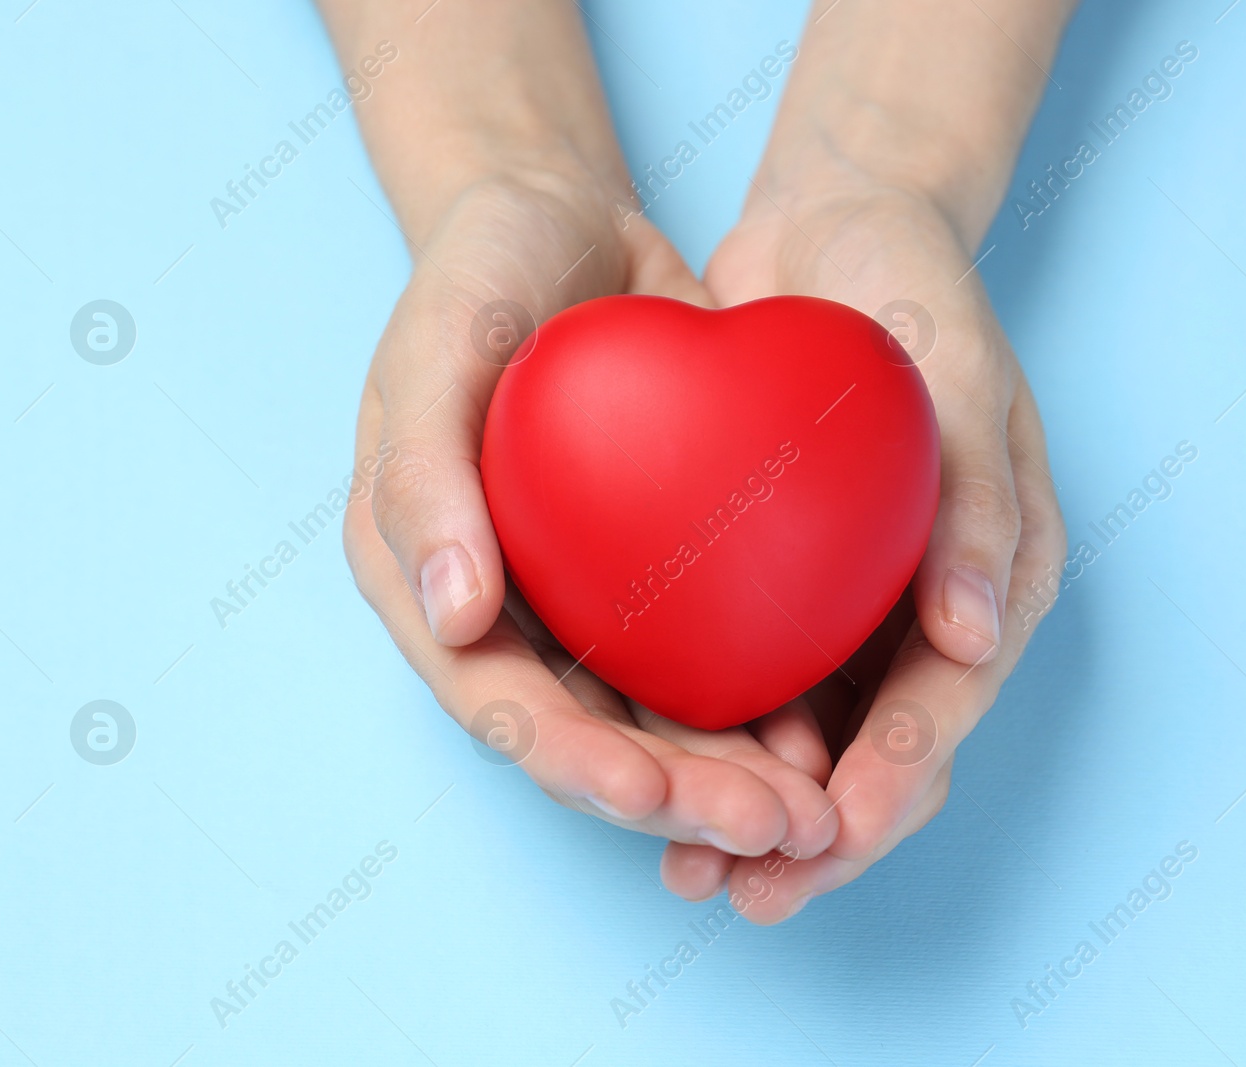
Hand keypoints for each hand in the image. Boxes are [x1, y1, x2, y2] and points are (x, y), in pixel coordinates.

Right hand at [324, 0, 842, 864]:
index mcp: (427, 581)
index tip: (656, 798)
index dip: (575, 764)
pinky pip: (706, 651)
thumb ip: (421, 474)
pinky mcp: (655, 569)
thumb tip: (453, 620)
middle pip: (589, 735)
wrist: (562, 219)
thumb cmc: (478, 271)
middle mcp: (505, 611)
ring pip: (657, 717)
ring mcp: (582, 598)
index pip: (497, 701)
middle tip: (775, 828)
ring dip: (730, 777)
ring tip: (813, 813)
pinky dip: (760, 701)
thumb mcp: (433, 345)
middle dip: (678, 797)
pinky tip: (824, 732)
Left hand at [658, 175, 1066, 920]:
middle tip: (747, 890)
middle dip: (821, 837)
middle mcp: (930, 608)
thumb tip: (976, 638)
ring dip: (760, 813)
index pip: (950, 703)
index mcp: (996, 576)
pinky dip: (718, 739)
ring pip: (816, 742)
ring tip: (691, 874)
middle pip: (884, 753)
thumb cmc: (915, 287)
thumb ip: (976, 503)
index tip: (830, 832)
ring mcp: (858, 603)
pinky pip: (758, 682)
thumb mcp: (961, 371)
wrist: (839, 229)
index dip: (896, 779)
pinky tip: (655, 777)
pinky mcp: (790, 585)